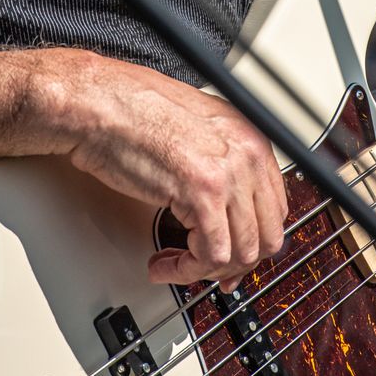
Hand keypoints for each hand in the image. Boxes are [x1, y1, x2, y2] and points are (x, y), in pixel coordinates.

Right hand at [58, 53, 286, 290]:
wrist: (100, 104)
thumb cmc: (133, 110)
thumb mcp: (196, 130)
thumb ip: (220, 165)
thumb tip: (226, 209)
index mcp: (251, 138)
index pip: (275, 210)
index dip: (252, 241)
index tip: (230, 256)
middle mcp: (247, 155)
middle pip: (266, 237)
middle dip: (233, 264)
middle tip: (203, 268)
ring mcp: (228, 174)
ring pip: (241, 254)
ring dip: (204, 270)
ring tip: (175, 265)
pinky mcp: (201, 194)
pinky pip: (210, 256)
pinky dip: (186, 271)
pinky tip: (163, 263)